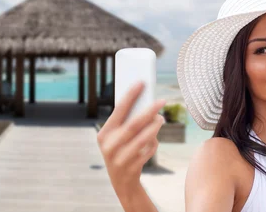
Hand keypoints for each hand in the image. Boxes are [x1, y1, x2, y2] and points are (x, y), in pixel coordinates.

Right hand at [96, 81, 165, 195]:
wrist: (121, 182)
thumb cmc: (121, 151)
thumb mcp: (116, 138)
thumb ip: (126, 123)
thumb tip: (145, 102)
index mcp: (104, 134)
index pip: (118, 111)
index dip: (130, 95)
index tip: (142, 82)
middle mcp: (109, 146)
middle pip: (133, 124)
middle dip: (149, 111)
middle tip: (161, 100)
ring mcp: (120, 159)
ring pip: (143, 138)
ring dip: (155, 126)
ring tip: (161, 118)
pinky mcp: (131, 168)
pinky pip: (148, 151)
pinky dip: (153, 143)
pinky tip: (154, 140)